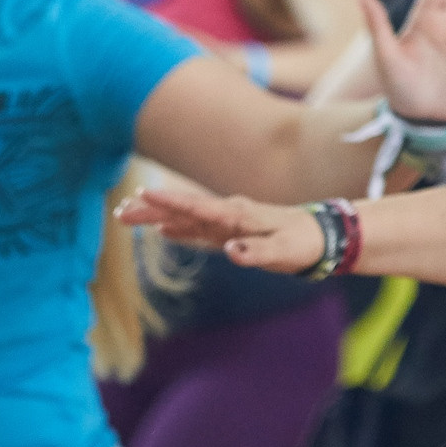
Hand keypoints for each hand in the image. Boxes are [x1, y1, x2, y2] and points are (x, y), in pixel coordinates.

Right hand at [119, 188, 322, 273]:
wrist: (326, 237)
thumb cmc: (305, 244)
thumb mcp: (284, 252)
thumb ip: (256, 253)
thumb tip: (230, 253)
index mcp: (237, 215)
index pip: (197, 207)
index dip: (170, 202)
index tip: (143, 194)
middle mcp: (228, 213)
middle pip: (182, 209)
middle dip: (150, 209)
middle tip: (119, 212)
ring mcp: (227, 222)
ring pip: (184, 216)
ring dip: (156, 215)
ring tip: (127, 214)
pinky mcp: (230, 233)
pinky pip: (197, 228)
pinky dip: (177, 227)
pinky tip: (161, 229)